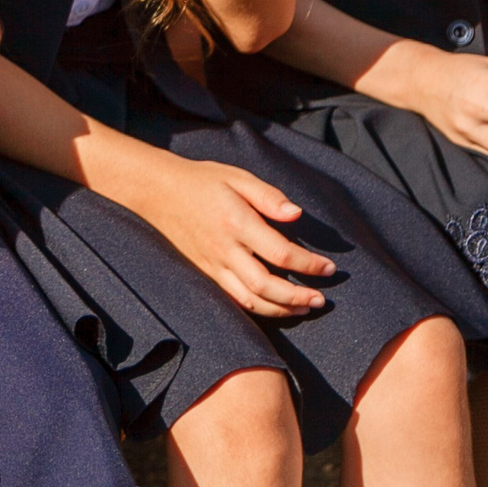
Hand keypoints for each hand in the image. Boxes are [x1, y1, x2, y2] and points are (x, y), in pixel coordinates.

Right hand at [119, 154, 332, 316]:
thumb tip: (296, 214)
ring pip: (250, 298)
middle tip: (321, 299)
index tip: (328, 268)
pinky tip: (275, 307)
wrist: (158, 191)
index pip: (280, 252)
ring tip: (304, 309)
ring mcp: (213, 264)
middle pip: (266, 285)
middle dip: (297, 296)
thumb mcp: (237, 177)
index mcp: (236, 222)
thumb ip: (268, 196)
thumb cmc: (202, 181)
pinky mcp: (206, 272)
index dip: (308, 264)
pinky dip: (258, 308)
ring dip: (281, 309)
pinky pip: (234, 298)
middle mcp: (225, 248)